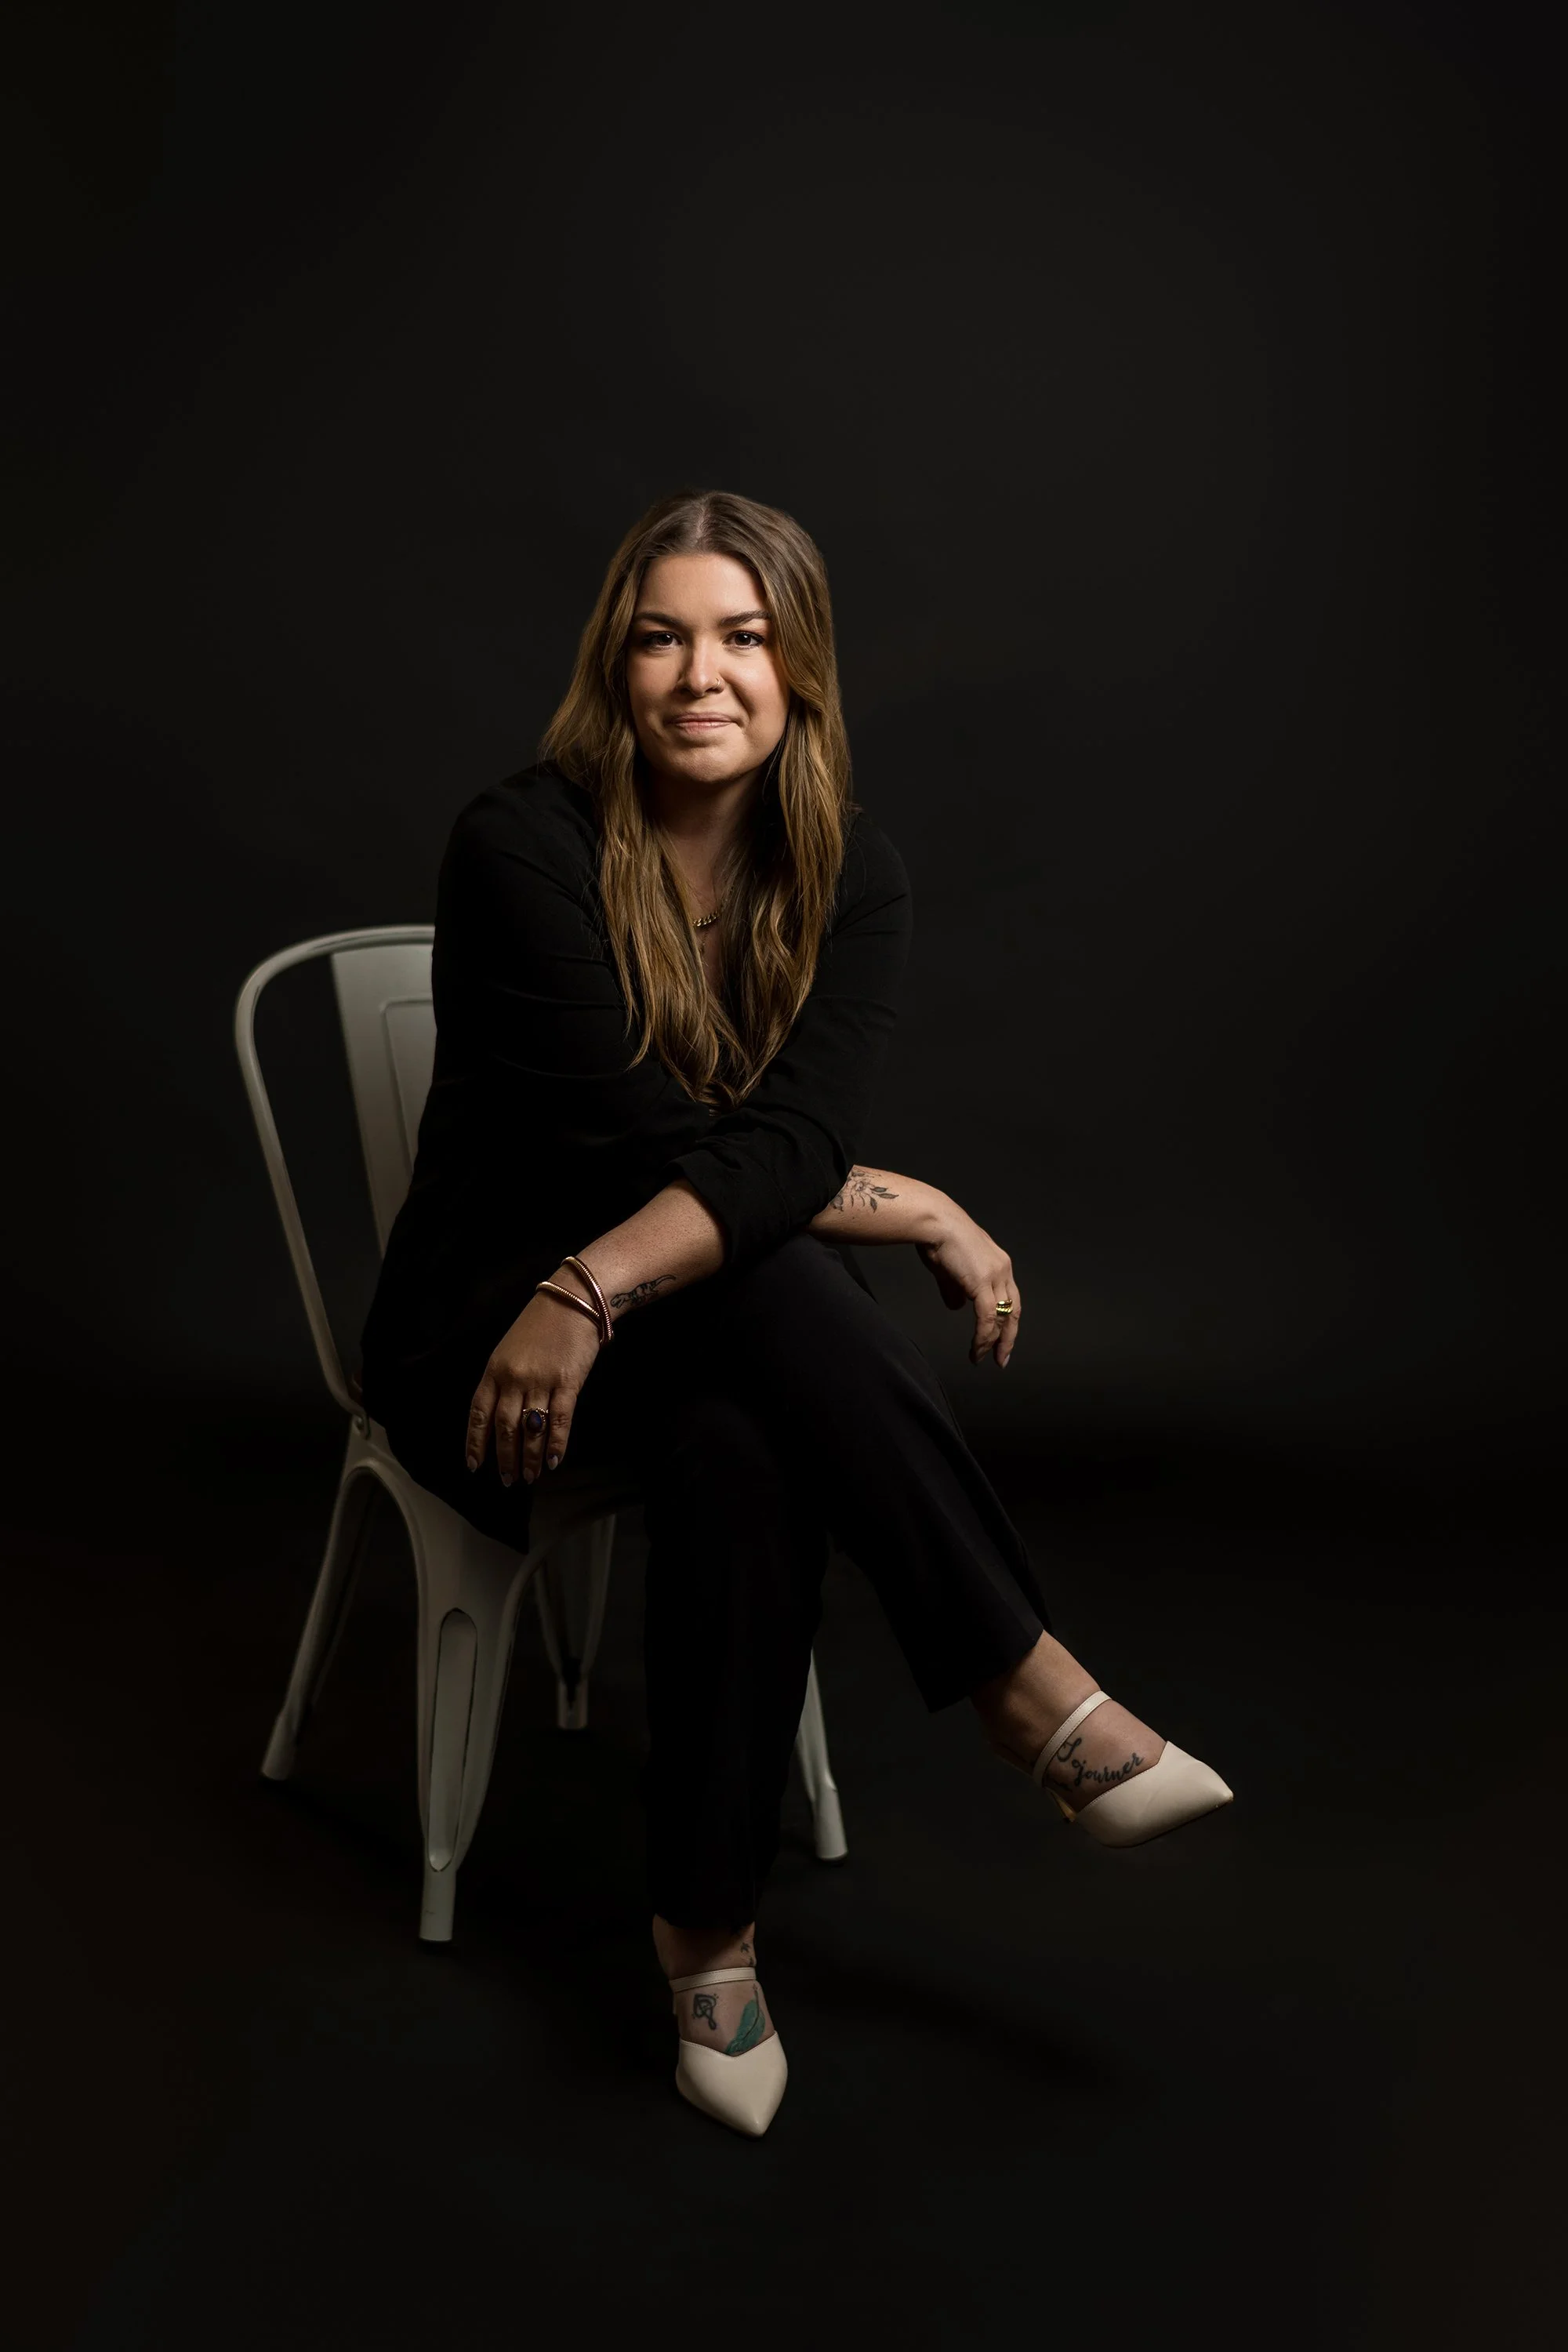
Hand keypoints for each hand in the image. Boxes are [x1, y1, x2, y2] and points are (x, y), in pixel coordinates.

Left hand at [466, 1279, 604, 1485]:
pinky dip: (555, 1444)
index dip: (475, 1442)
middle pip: (504, 1427)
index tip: (475, 1466)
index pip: (479, 1413)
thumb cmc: (540, 1325)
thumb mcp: (509, 1349)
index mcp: (494, 1370)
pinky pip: (559, 1420)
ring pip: (530, 1429)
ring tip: (529, 1476)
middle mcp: (513, 1378)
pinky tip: (552, 1461)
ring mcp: (540, 1381)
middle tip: (508, 1480)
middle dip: (504, 1457)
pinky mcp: (567, 1382)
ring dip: (529, 1457)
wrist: (573, 1300)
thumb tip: (501, 1418)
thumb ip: (502, 1380)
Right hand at [916, 1207, 1021, 1367]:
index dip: (1006, 1321)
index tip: (1000, 1339)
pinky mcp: (982, 1282)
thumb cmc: (937, 1238)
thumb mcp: (949, 1269)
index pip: (1010, 1299)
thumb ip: (955, 1289)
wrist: (933, 1221)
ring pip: (1002, 1318)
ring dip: (993, 1342)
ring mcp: (995, 1276)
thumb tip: (956, 1307)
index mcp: (999, 1264)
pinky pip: (987, 1318)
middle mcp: (1003, 1270)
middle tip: (1001, 1359)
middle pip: (1013, 1311)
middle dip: (1007, 1338)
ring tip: (982, 1358)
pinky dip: (983, 1337)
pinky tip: (975, 1349)